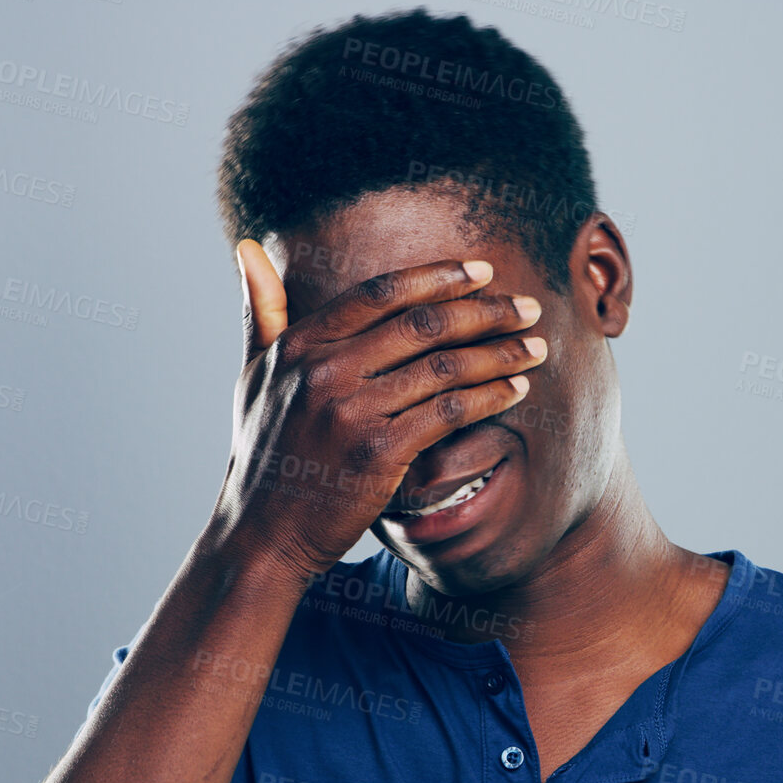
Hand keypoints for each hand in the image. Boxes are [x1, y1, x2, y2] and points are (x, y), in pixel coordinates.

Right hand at [211, 239, 546, 575]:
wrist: (261, 535)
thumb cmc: (263, 454)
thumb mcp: (252, 375)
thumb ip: (261, 310)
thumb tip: (248, 247)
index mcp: (300, 345)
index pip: (381, 292)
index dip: (438, 276)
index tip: (482, 271)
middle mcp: (324, 371)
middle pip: (423, 324)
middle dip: (486, 311)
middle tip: (527, 307)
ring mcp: (352, 412)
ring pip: (444, 367)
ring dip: (499, 353)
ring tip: (534, 347)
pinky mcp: (378, 454)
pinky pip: (450, 412)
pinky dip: (489, 397)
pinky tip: (514, 390)